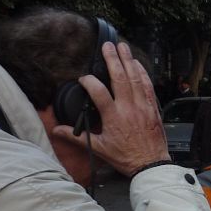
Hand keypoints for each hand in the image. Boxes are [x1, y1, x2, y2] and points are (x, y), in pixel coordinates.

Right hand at [52, 42, 169, 175]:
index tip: (83, 78)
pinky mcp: (153, 109)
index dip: (89, 82)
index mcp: (114, 117)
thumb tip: (57, 130)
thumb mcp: (99, 148)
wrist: (150, 165)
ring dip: (128, 61)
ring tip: (122, 47)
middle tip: (107, 45)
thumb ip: (77, 137)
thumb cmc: (126, 157)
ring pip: (135, 78)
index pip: (98, 92)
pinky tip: (138, 64)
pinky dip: (143, 73)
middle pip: (120, 78)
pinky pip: (148, 86)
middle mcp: (129, 109)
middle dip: (113, 59)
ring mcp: (143, 107)